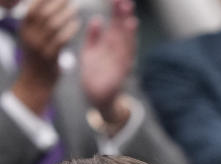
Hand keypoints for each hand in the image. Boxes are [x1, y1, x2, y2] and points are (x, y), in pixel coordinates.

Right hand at [12, 0, 79, 114]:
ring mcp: (38, 47)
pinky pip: (61, 39)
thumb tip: (51, 0)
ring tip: (74, 9)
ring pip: (53, 25)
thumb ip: (37, 19)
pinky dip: (70, 29)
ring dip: (66, 14)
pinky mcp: (49, 57)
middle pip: (44, 13)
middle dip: (59, 2)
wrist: (34, 82)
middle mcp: (29, 37)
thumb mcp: (31, 35)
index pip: (33, 7)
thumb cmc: (37, 54)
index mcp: (24, 29)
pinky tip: (76, 24)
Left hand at [80, 0, 136, 117]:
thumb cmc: (95, 73)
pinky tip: (128, 38)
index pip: (115, 23)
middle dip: (123, 15)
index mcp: (110, 43)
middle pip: (122, 29)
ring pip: (126, 43)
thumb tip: (97, 19)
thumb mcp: (90, 53)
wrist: (96, 97)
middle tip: (124, 1)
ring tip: (129, 17)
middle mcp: (118, 49)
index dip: (116, 10)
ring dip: (128, 31)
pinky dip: (127, 49)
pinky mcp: (120, 72)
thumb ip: (93, 37)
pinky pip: (124, 59)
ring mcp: (120, 60)